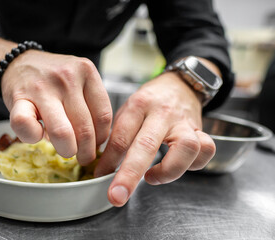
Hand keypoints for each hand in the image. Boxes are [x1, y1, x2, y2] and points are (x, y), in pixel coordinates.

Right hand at [1, 50, 112, 164]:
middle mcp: (66, 77)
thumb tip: (101, 142)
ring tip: (66, 150)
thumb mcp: (79, 81)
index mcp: (86, 72)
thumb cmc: (53, 79)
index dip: (102, 138)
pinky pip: (29, 128)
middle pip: (85, 129)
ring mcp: (42, 87)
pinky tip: (38, 135)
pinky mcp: (19, 98)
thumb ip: (91, 104)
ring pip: (62, 133)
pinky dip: (34, 138)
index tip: (97, 145)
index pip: (103, 116)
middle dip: (86, 152)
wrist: (18, 64)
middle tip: (83, 157)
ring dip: (66, 150)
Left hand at [94, 71, 215, 206]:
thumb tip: (104, 166)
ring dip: (169, 171)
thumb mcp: (128, 110)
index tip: (100, 176)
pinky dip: (194, 164)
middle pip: (147, 145)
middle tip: (117, 196)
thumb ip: (118, 135)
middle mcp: (162, 113)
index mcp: (138, 106)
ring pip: (186, 148)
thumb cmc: (149, 102)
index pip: (120, 136)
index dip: (108, 161)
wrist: (179, 85)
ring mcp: (184, 122)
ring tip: (152, 177)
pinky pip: (207, 150)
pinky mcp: (201, 130)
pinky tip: (178, 166)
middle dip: (129, 175)